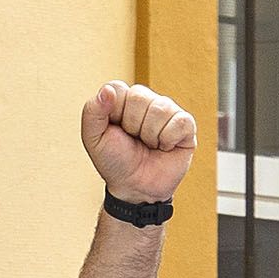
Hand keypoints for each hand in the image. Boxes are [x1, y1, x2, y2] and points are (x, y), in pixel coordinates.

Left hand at [83, 81, 198, 204]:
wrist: (135, 188)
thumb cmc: (115, 161)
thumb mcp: (93, 138)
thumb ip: (92, 111)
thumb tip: (107, 90)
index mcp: (123, 99)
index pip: (118, 88)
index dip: (115, 113)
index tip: (115, 131)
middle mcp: (147, 100)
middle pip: (139, 96)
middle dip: (132, 125)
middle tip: (134, 141)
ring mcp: (168, 111)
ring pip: (160, 108)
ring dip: (150, 135)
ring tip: (149, 145)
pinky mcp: (186, 125)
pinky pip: (180, 122)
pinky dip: (168, 140)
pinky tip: (165, 147)